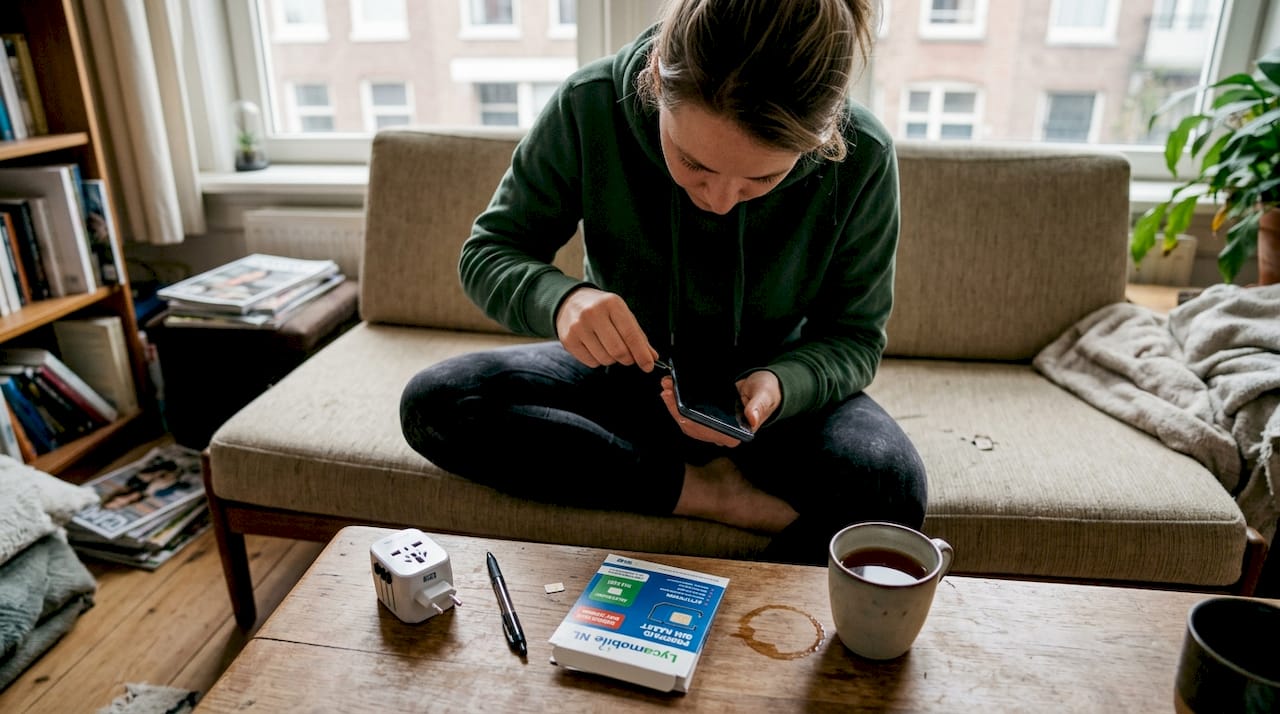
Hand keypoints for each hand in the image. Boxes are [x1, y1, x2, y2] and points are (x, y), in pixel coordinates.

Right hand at [555, 286, 660, 368]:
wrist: (570, 301)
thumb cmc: (602, 309)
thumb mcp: (622, 314)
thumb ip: (638, 335)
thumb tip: (652, 357)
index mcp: (611, 304)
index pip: (630, 335)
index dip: (641, 354)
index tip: (648, 366)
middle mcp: (593, 313)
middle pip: (618, 351)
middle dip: (628, 359)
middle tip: (628, 356)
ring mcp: (578, 327)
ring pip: (605, 359)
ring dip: (612, 359)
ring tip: (608, 346)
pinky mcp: (568, 340)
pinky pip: (591, 363)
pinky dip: (598, 360)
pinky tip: (595, 347)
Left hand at [659, 372, 780, 446]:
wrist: (765, 387)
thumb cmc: (767, 392)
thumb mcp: (765, 396)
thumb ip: (758, 407)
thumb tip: (752, 419)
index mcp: (736, 434)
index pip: (707, 432)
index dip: (690, 420)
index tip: (678, 405)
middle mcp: (722, 434)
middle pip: (693, 427)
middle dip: (676, 409)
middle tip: (667, 391)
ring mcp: (714, 427)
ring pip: (688, 421)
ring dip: (674, 406)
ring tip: (667, 388)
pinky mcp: (708, 417)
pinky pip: (690, 414)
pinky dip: (679, 403)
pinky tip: (672, 391)